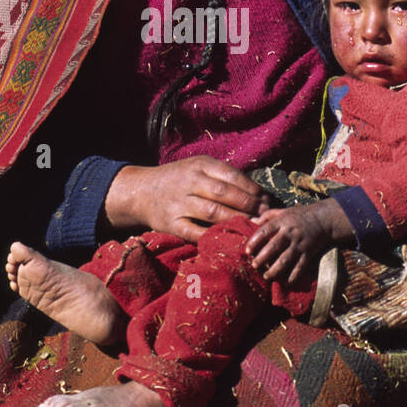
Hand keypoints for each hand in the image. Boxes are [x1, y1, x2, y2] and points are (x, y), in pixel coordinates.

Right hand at [103, 157, 268, 242]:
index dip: (252, 189)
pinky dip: (215, 237)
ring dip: (236, 221)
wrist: (140, 191)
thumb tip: (258, 193)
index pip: (232, 176)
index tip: (266, 200)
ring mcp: (179, 203)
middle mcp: (189, 182)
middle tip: (264, 215)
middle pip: (224, 194)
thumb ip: (223, 177)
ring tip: (253, 227)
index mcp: (199, 166)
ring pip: (213, 213)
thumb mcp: (198, 168)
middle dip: (249, 205)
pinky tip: (230, 241)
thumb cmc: (178, 179)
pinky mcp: (172, 224)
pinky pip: (196, 232)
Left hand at [245, 201, 343, 284]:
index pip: (264, 231)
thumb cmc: (299, 215)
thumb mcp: (283, 211)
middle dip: (262, 258)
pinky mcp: (308, 253)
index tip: (247, 251)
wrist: (323, 219)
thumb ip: (267, 216)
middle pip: (273, 247)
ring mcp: (299, 244)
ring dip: (274, 270)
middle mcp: (290, 233)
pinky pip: (299, 267)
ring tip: (266, 276)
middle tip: (254, 265)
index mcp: (282, 221)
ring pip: (285, 260)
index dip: (254, 241)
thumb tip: (251, 220)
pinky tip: (286, 283)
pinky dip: (293, 277)